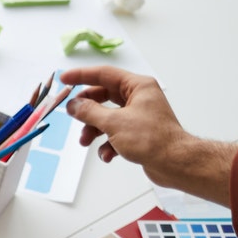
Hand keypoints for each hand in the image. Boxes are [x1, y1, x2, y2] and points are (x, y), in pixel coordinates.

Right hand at [61, 66, 235, 203]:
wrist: (173, 163)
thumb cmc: (151, 139)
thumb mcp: (114, 123)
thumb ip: (89, 112)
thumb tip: (74, 104)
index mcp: (138, 86)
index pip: (104, 74)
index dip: (82, 76)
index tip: (64, 78)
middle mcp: (139, 98)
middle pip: (104, 97)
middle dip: (87, 110)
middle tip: (72, 115)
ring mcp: (139, 115)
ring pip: (107, 117)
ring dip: (94, 130)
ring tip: (86, 142)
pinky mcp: (138, 132)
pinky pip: (115, 133)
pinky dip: (108, 144)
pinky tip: (108, 155)